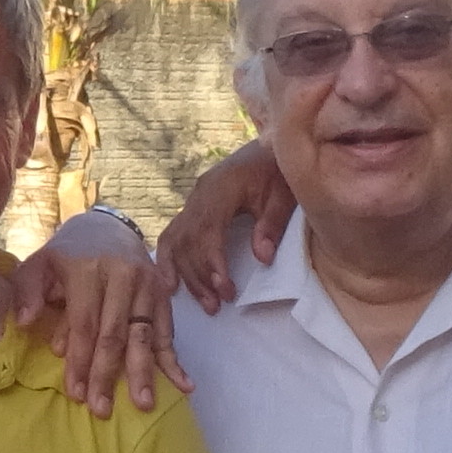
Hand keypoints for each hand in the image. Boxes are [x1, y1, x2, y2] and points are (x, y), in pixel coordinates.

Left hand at [7, 218, 180, 415]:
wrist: (107, 228)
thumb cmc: (68, 256)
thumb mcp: (39, 264)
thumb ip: (27, 291)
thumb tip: (27, 321)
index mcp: (89, 270)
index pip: (85, 324)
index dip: (80, 361)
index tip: (76, 393)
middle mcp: (122, 276)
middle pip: (115, 334)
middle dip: (107, 375)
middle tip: (102, 409)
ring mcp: (147, 286)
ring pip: (143, 335)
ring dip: (144, 373)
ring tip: (144, 403)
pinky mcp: (163, 295)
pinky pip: (167, 332)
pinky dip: (174, 361)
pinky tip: (184, 385)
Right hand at [154, 145, 293, 313]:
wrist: (268, 146)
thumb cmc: (277, 171)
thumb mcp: (283, 194)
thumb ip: (272, 224)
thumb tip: (263, 258)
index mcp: (222, 187)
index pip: (208, 230)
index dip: (212, 262)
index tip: (225, 289)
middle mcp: (200, 194)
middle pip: (188, 241)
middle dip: (199, 276)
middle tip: (216, 305)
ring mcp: (193, 199)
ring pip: (177, 241)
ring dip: (186, 274)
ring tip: (204, 303)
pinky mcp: (192, 206)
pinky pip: (172, 234)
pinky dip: (168, 259)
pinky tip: (170, 284)